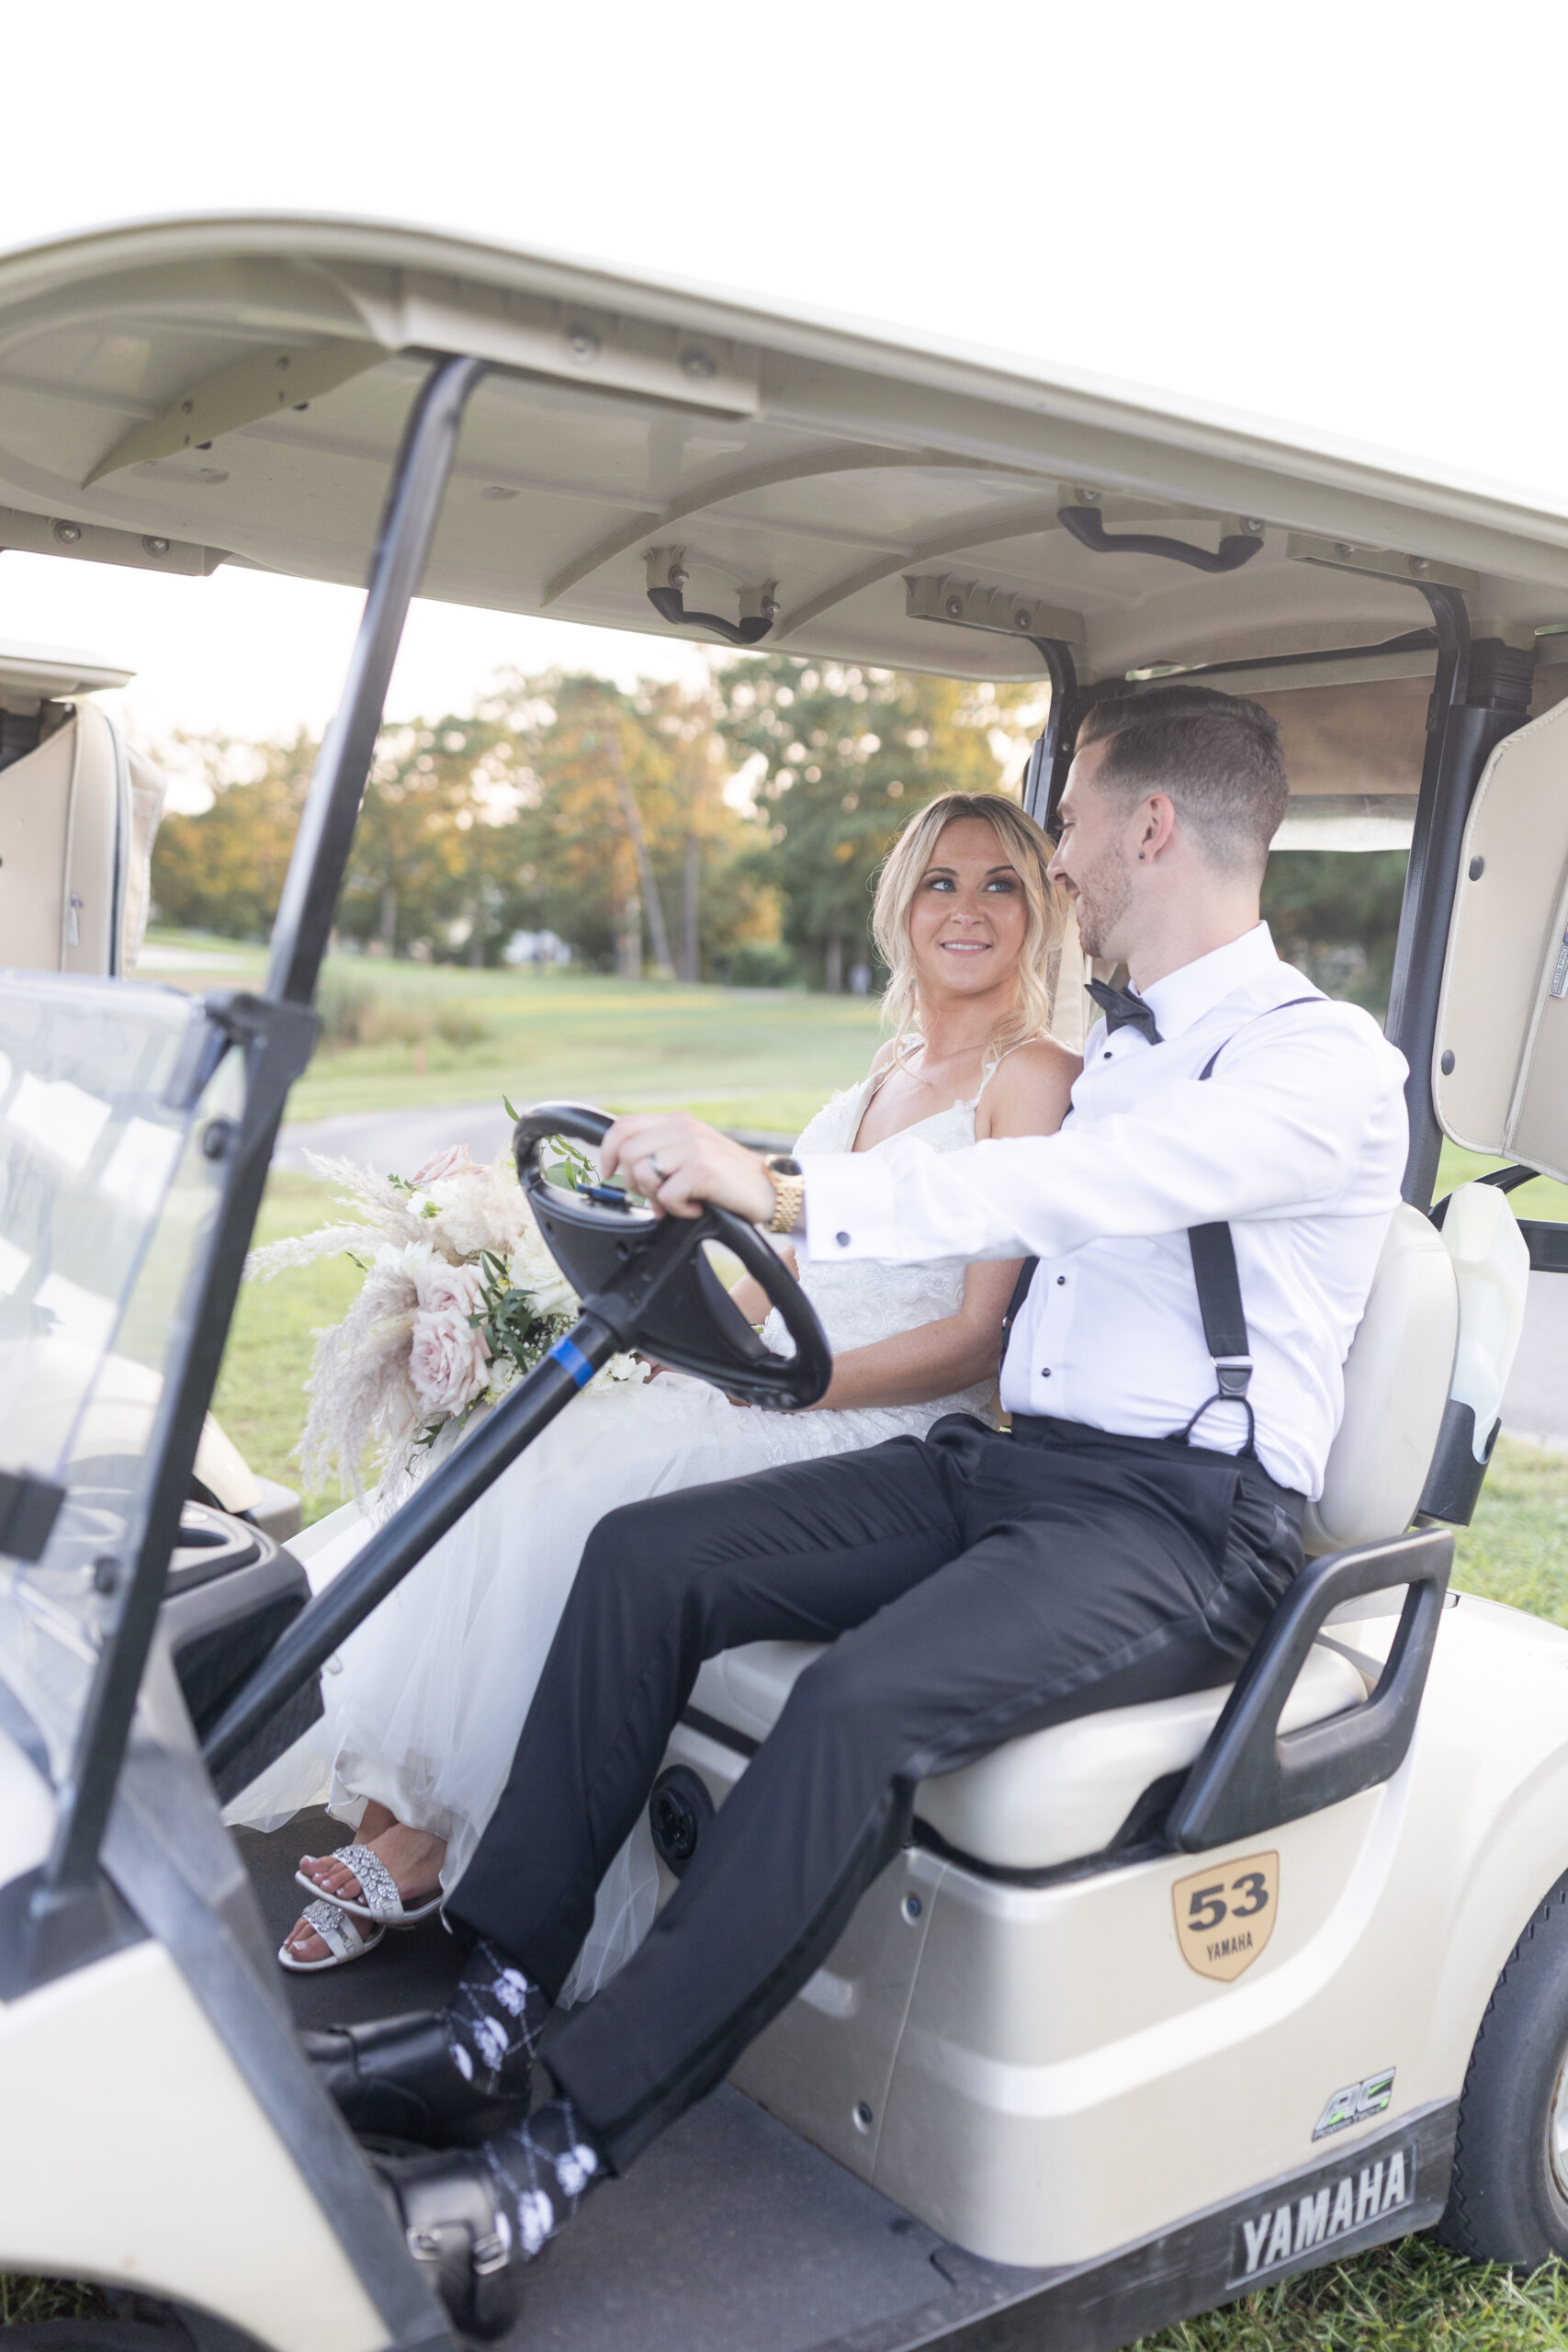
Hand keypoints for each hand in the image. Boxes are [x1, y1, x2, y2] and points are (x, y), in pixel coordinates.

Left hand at [599, 1112, 777, 1224]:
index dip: (606, 1152)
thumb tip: (621, 1167)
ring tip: (679, 1201)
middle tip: (659, 1197)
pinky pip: (666, 1195)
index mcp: (678, 1121)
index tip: (608, 1173)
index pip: (622, 1125)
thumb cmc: (730, 1178)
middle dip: (635, 1183)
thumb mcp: (693, 1153)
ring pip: (642, 1172)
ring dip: (655, 1196)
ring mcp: (692, 1147)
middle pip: (626, 1153)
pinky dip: (677, 1209)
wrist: (772, 1189)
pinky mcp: (702, 1170)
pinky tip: (695, 1207)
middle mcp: (683, 1128)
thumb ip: (662, 1151)